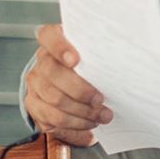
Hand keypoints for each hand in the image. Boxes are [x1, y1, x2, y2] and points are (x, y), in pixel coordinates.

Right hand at [23, 24, 112, 146]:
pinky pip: (54, 117)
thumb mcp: (95, 57)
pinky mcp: (35, 105)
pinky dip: (76, 122)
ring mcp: (36, 84)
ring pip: (55, 98)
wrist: (73, 88)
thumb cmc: (91, 68)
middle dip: (80, 90)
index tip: (76, 60)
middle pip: (52, 73)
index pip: (48, 36)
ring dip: (82, 110)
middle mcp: (42, 61)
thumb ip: (100, 54)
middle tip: (100, 99)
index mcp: (55, 42)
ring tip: (103, 115)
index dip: (60, 47)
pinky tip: (90, 122)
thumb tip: (124, 58)